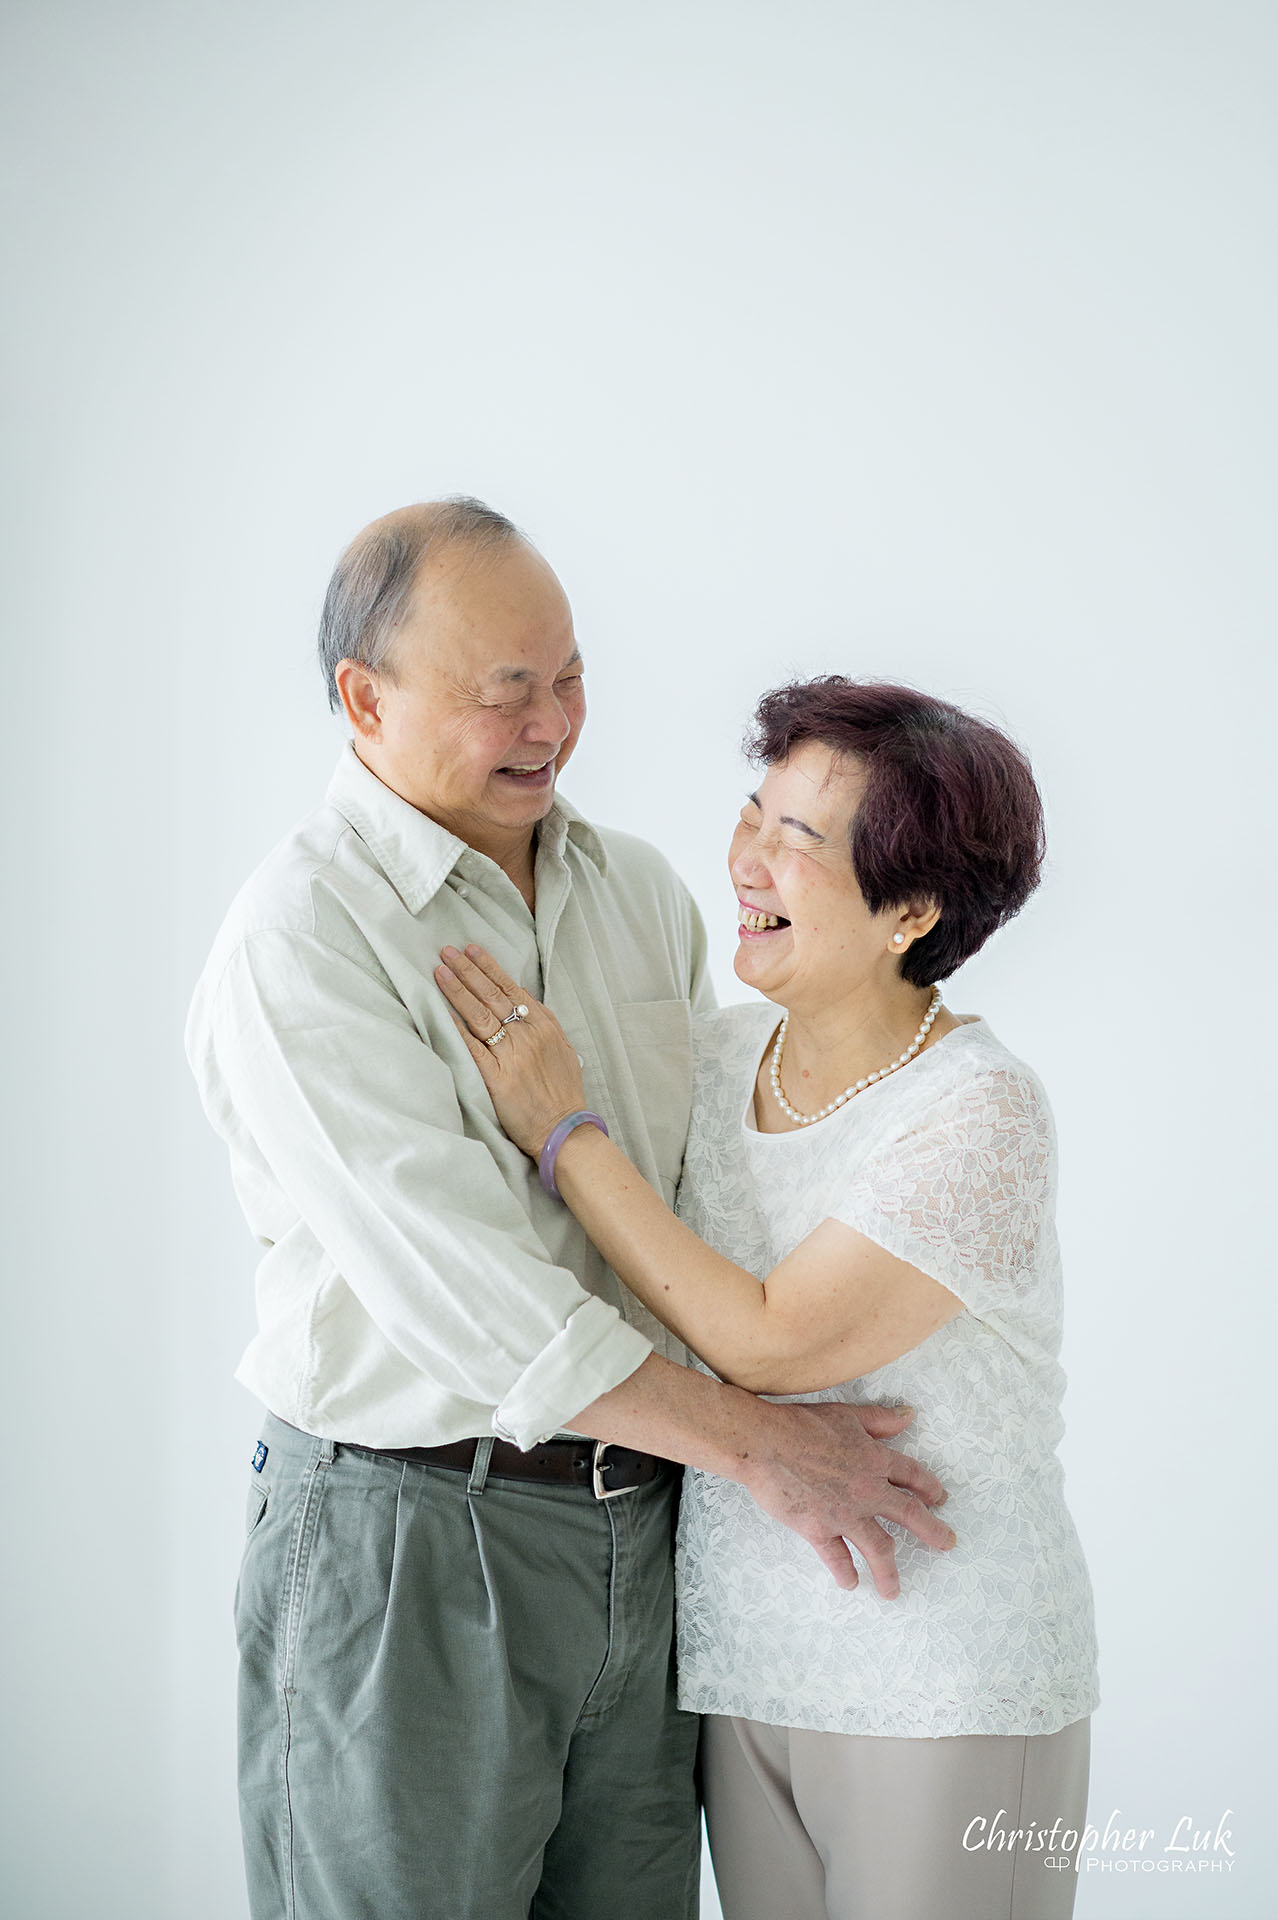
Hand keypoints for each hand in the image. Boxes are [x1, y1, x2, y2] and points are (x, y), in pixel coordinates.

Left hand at [436, 944, 588, 1158]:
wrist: (564, 1130)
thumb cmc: (563, 1094)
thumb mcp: (564, 1051)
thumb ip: (544, 1026)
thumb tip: (525, 1004)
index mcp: (544, 1027)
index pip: (512, 988)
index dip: (489, 967)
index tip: (471, 950)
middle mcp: (528, 1036)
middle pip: (492, 996)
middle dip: (468, 971)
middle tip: (447, 951)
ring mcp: (513, 1056)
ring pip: (481, 1015)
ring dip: (459, 991)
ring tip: (441, 972)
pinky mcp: (498, 1078)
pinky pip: (474, 1047)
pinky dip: (458, 1028)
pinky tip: (444, 1012)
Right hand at [744, 1399, 954, 1597]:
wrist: (763, 1443)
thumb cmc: (800, 1424)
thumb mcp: (846, 1414)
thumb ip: (879, 1419)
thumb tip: (908, 1415)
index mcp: (873, 1459)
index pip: (911, 1475)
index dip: (929, 1487)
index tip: (940, 1499)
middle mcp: (866, 1490)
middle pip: (909, 1515)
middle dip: (932, 1532)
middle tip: (946, 1544)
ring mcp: (844, 1514)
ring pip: (878, 1548)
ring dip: (889, 1572)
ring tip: (894, 1591)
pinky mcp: (818, 1530)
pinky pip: (837, 1558)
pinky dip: (845, 1572)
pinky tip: (851, 1583)